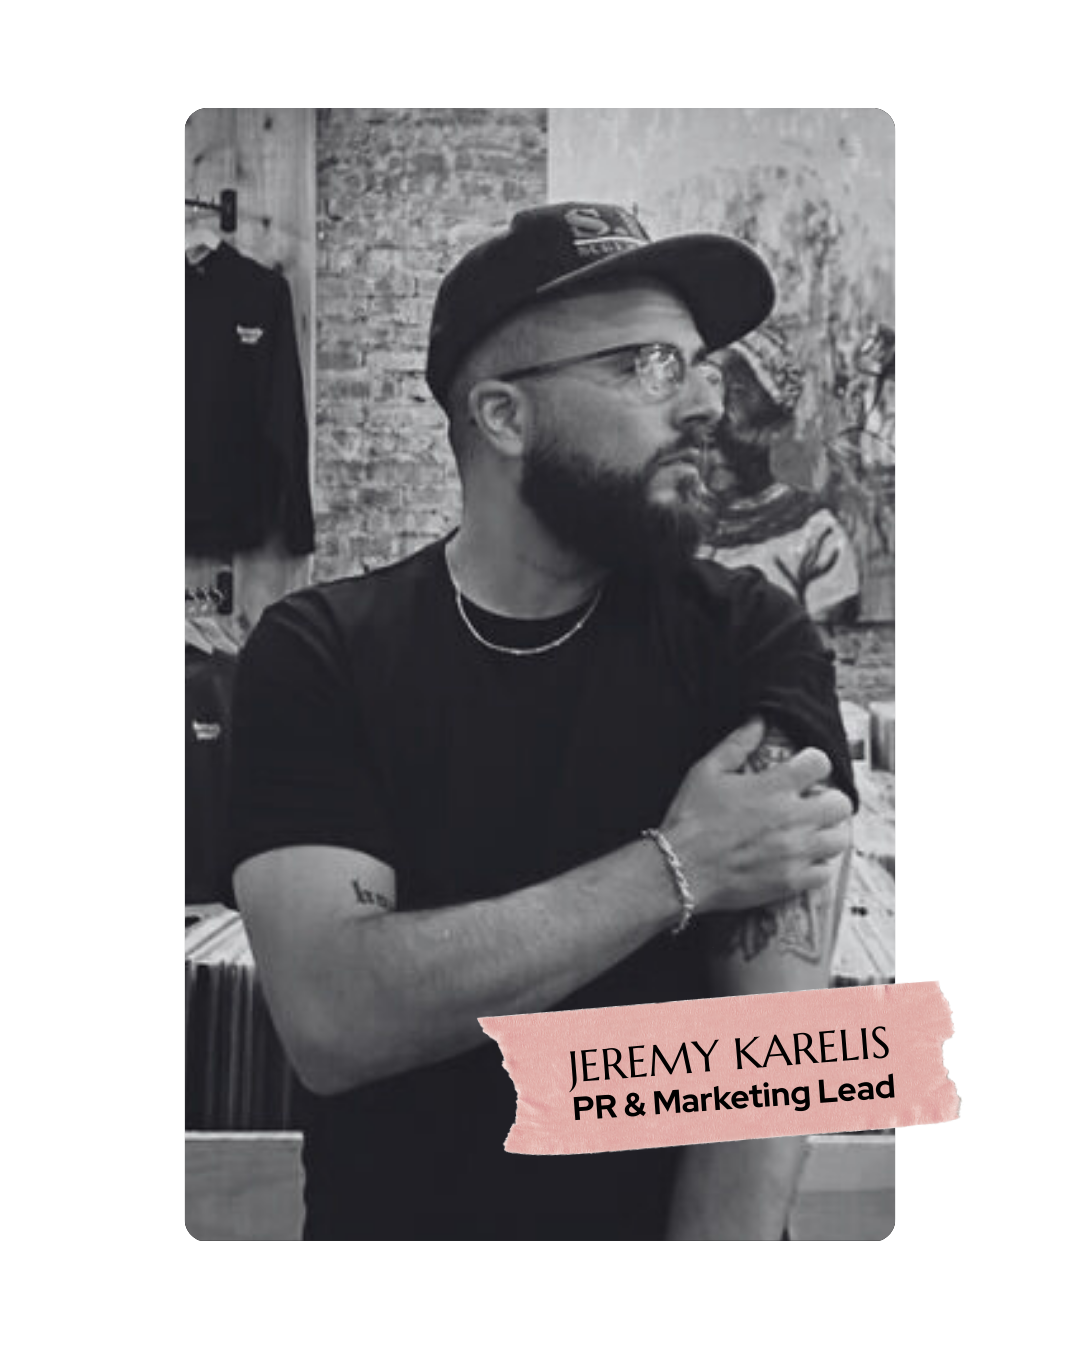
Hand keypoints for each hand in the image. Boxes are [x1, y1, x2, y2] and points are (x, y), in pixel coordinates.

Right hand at [660, 718, 852, 913]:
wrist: (680, 870)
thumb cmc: (690, 821)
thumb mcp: (707, 771)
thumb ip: (737, 743)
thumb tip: (758, 721)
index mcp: (773, 788)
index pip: (820, 763)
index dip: (813, 763)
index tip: (804, 770)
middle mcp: (792, 819)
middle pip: (840, 804)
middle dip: (828, 799)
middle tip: (812, 803)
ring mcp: (795, 852)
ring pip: (840, 839)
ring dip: (827, 832)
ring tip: (810, 832)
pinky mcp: (791, 881)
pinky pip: (825, 872)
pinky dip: (817, 865)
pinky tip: (800, 859)